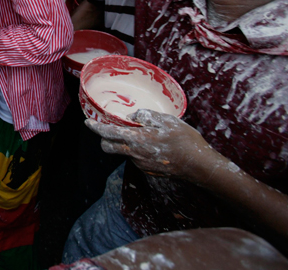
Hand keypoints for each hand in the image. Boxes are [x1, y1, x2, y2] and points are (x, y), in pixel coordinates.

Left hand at [86, 109, 217, 180]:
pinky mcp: (148, 170)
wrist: (200, 166)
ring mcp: (141, 165)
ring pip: (123, 152)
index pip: (108, 133)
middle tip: (110, 129)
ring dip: (125, 144)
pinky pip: (136, 158)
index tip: (88, 122)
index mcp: (138, 140)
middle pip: (108, 147)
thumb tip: (131, 117)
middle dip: (104, 138)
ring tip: (143, 135)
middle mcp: (135, 154)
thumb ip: (145, 116)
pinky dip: (138, 151)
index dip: (96, 127)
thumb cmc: (186, 141)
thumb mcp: (167, 120)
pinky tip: (153, 146)